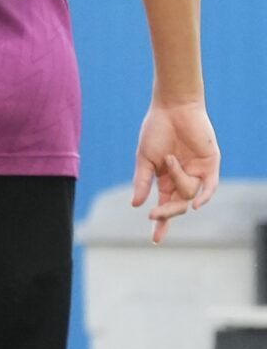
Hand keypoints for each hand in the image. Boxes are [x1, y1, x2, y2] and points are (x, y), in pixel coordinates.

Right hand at [131, 98, 219, 241]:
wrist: (173, 108)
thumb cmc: (155, 131)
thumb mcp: (144, 159)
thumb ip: (142, 181)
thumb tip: (137, 205)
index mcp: (164, 179)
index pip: (164, 205)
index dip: (161, 222)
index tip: (155, 240)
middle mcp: (182, 178)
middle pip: (178, 204)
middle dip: (166, 212)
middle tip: (154, 216)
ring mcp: (198, 172)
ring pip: (189, 192)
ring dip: (177, 179)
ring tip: (169, 159)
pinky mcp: (211, 164)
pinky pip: (210, 186)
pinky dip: (204, 196)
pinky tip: (196, 205)